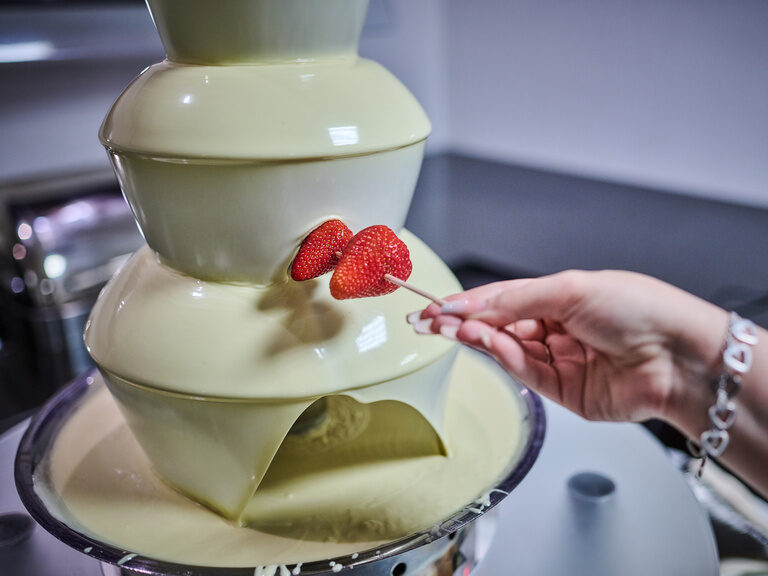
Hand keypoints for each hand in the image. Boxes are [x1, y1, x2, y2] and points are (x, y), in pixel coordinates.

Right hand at [409, 270, 727, 424]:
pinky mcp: (564, 391)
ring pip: (506, 349)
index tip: (434, 305)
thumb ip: (515, 301)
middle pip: (499, 326)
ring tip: (455, 327)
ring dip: (480, 337)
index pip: (502, 300)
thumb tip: (470, 304)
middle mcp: (557, 329)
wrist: (678, 355)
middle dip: (464, 321)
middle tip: (429, 320)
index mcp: (560, 298)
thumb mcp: (569, 289)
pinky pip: (525, 371)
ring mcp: (559, 360)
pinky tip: (489, 342)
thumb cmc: (638, 308)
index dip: (467, 302)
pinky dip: (504, 357)